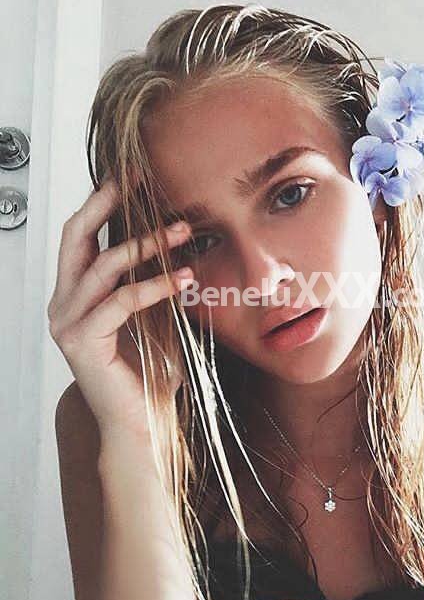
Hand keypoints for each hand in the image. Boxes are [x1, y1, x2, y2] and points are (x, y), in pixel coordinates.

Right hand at [48, 175, 193, 439]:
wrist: (142, 422)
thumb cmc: (148, 371)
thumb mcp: (150, 314)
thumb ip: (148, 279)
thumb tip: (172, 237)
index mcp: (74, 295)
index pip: (80, 238)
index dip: (100, 204)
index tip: (129, 177)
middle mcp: (63, 305)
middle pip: (77, 240)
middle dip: (106, 205)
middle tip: (138, 182)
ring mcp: (67, 324)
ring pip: (104, 267)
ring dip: (146, 245)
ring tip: (183, 231)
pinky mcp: (83, 342)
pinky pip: (122, 301)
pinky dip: (156, 285)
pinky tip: (184, 278)